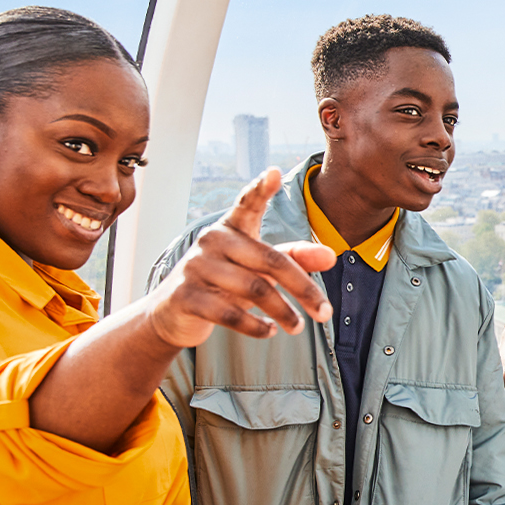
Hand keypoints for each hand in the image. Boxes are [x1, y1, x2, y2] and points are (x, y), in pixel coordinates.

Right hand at [146, 169, 334, 349]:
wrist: (173, 313)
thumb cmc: (226, 283)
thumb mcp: (260, 268)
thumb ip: (295, 258)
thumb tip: (331, 256)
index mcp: (232, 228)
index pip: (247, 204)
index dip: (260, 189)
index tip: (274, 172)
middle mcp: (213, 241)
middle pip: (271, 261)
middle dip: (304, 289)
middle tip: (326, 313)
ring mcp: (196, 267)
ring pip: (255, 289)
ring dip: (284, 312)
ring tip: (299, 327)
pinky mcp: (185, 296)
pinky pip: (229, 313)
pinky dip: (256, 326)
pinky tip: (270, 331)